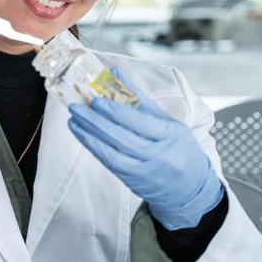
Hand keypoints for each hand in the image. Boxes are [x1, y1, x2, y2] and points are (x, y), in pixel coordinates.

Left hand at [68, 67, 222, 229]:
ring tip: (73, 120)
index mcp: (170, 135)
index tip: (97, 100)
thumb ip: (140, 98)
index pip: (141, 122)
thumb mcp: (168, 121)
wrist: (188, 188)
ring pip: (112, 153)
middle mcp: (158, 155)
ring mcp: (143, 171)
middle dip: (96, 122)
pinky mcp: (132, 181)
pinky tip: (82, 135)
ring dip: (89, 136)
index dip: (117, 112)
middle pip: (122, 138)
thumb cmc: (179, 148)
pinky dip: (94, 148)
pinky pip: (109, 163)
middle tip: (77, 107)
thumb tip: (116, 73)